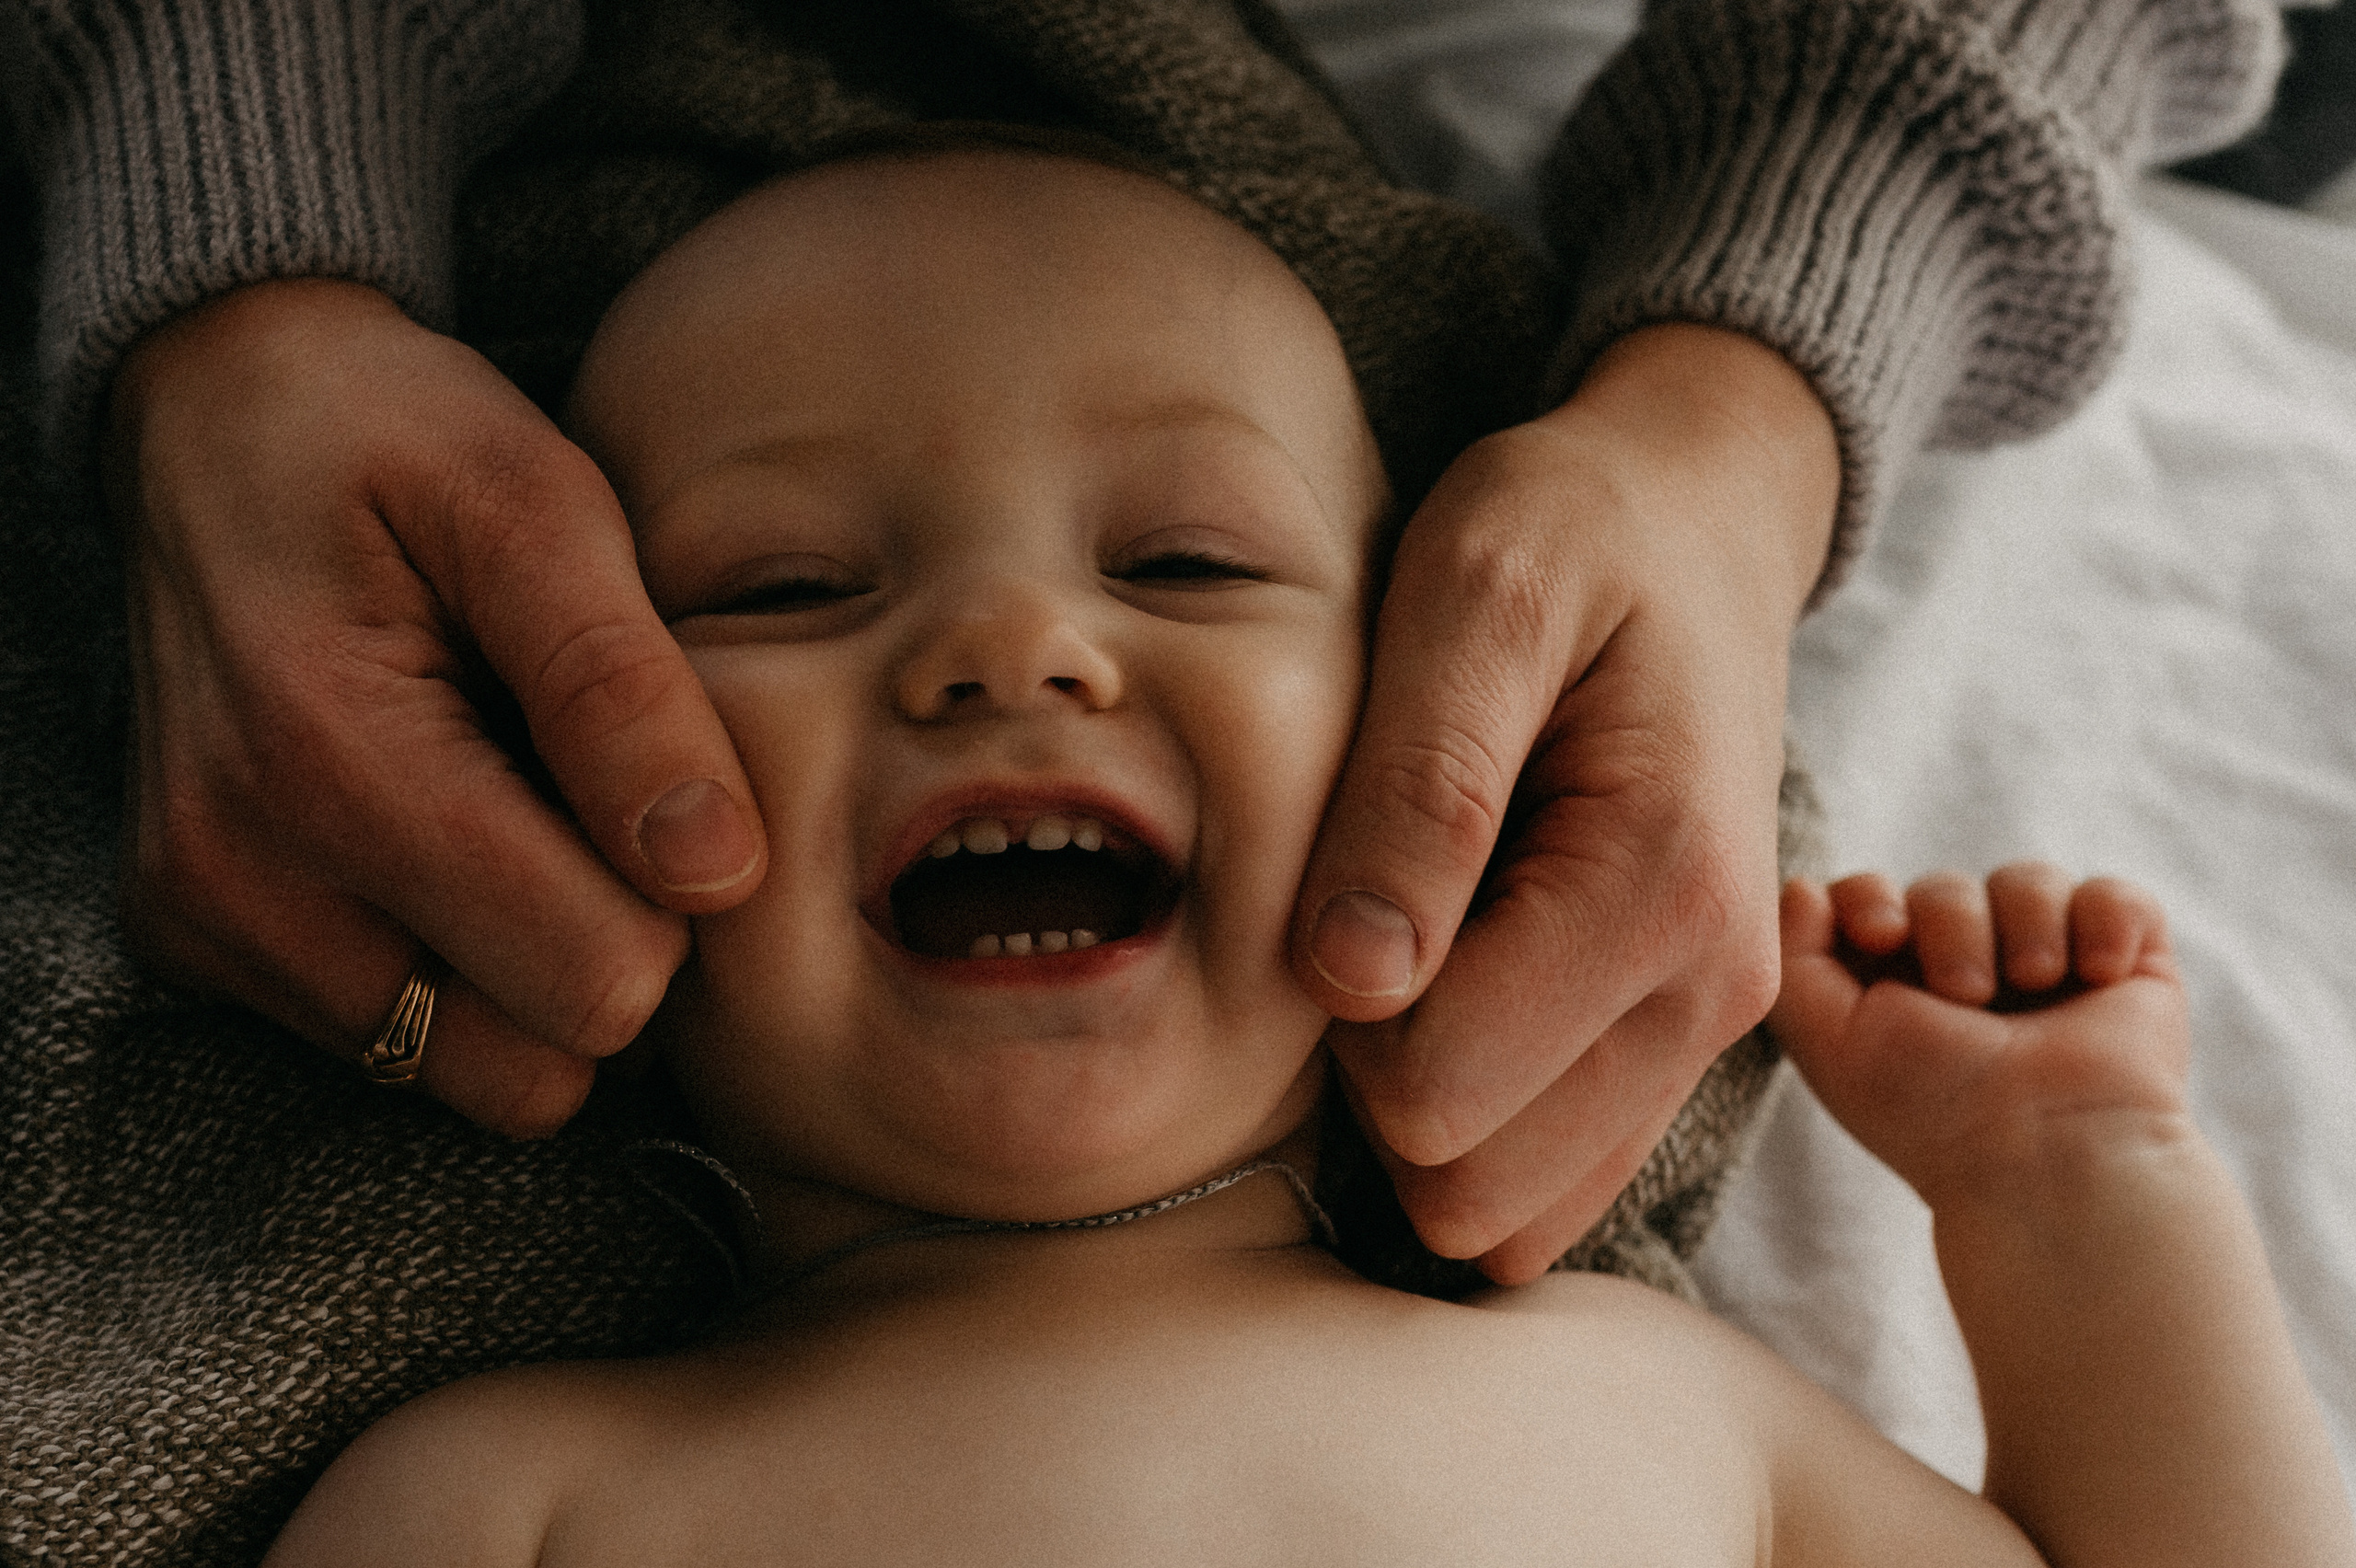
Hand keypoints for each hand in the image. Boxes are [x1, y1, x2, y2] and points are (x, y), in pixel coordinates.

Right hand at [105, 278, 767, 1134]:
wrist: (211, 411)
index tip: (666, 786)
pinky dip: (455, 962)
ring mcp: (209, 927)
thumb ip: (624, 689)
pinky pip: (401, 1044)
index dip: (677, 902)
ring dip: (533, 970)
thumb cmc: (392, 436)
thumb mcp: (534, 501)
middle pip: (541, 1064)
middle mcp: (240, 880)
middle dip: (612, 947)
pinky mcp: (198, 946)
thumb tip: (718, 874)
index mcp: (331, 761)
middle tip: (596, 796)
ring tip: (518, 807)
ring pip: (475, 1075)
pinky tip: (446, 830)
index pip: (594, 983)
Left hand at [1292, 323, 1838, 1283]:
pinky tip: (1460, 978)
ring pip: (1508, 1208)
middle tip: (1378, 904)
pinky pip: (1549, 1176)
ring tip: (1423, 933)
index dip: (1343, 1005)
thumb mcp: (1472, 595)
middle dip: (1378, 1075)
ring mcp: (1708, 1029)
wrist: (1691, 525)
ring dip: (1426, 1102)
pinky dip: (1479, 1113)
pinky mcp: (1677, 1040)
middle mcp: (1712, 991)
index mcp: (1662, 887)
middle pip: (1467, 1183)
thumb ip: (1418, 787)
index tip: (1351, 869)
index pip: (1434, 1091)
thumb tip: (1353, 982)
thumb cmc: (1570, 534)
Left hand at [1770, 866, 2190, 1211]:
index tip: (1884, 934)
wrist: (2051, 1153)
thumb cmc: (1933, 1108)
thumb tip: (1804, 885)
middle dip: (1952, 927)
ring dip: (2027, 927)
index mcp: (1896, 988)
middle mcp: (1971, 970)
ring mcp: (2051, 963)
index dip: (1869, 897)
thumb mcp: (1831, 1040)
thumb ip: (1792, 960)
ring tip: (2038, 986)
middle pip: (1943, 886)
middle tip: (1968, 997)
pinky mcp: (2127, 964)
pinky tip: (2099, 977)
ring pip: (2027, 879)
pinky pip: (2115, 894)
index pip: (1867, 897)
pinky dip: (2107, 922)